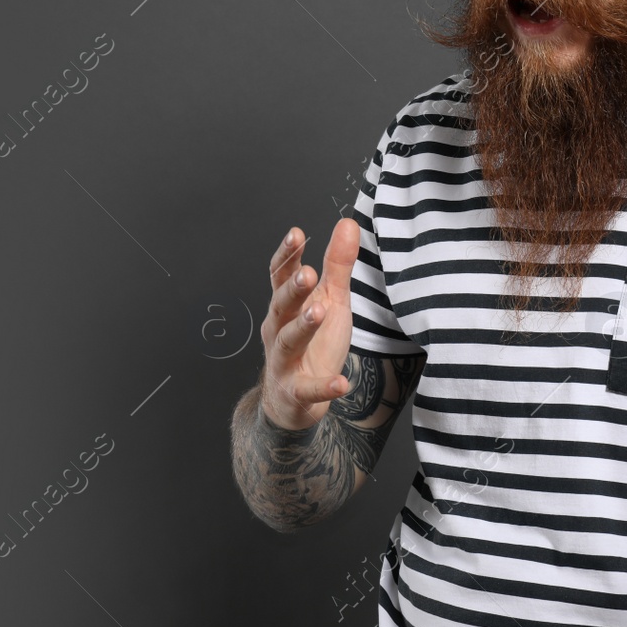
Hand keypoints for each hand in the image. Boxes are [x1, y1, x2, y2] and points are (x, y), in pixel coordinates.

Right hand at [257, 217, 360, 430]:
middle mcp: (278, 330)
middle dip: (292, 290)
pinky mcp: (296, 392)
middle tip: (308, 273)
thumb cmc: (312, 345)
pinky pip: (308, 390)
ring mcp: (284, 362)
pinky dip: (323, 387)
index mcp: (286, 306)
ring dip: (302, 326)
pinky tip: (341, 383)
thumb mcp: (330, 301)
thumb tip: (348, 223)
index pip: (280, 276)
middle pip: (280, 306)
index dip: (286, 255)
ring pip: (288, 341)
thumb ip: (337, 265)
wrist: (292, 402)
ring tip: (318, 312)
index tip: (296, 234)